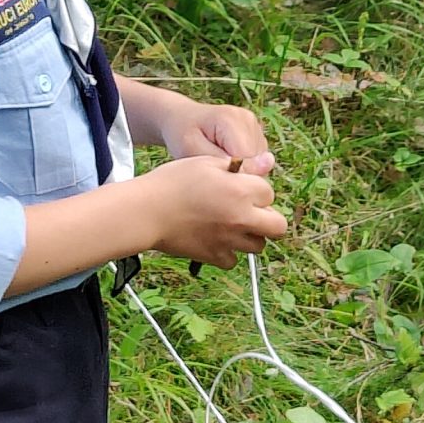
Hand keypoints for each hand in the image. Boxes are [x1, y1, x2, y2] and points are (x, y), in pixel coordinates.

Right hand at [139, 154, 286, 269]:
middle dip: (268, 218)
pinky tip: (215, 239)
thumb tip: (268, 162)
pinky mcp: (214, 256)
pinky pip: (233, 260)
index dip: (256, 189)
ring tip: (231, 224)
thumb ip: (241, 165)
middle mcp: (241, 217)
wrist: (146, 211)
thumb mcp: (206, 162)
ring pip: (258, 245)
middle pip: (277, 226)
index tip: (242, 187)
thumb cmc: (173, 181)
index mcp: (241, 191)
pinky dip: (228, 252)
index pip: (270, 193)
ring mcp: (229, 240)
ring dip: (250, 235)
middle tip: (251, 212)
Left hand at [160, 102, 275, 176]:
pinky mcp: (256, 133)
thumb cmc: (181, 133)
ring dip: (239, 169)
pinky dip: (242, 165)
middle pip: (257, 162)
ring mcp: (254, 125)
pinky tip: (223, 157)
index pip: (249, 160)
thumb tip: (266, 167)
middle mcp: (248, 119)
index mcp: (232, 119)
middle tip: (209, 166)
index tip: (211, 173)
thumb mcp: (192, 149)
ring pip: (259, 163)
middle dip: (236, 172)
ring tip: (214, 160)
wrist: (179, 117)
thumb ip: (225, 161)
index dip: (232, 175)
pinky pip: (257, 160)